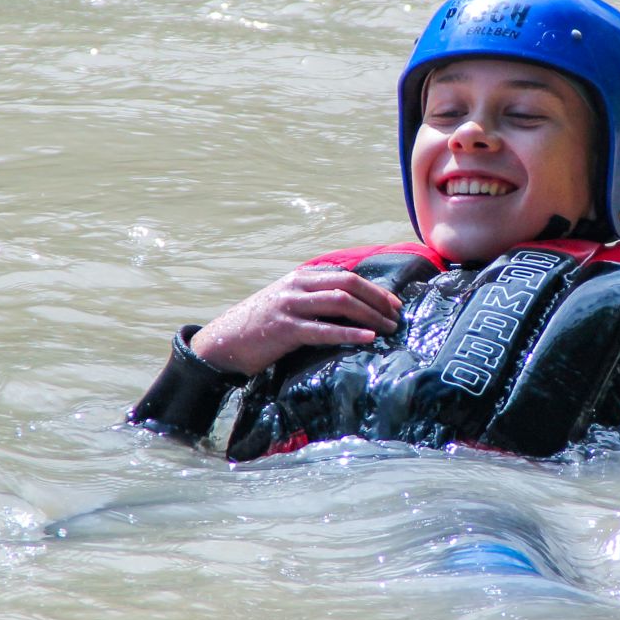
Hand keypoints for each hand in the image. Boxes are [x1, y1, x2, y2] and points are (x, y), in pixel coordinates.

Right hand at [189, 264, 402, 376]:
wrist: (223, 343)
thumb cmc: (260, 327)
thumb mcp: (288, 304)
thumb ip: (314, 300)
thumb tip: (352, 309)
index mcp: (301, 278)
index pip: (347, 276)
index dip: (375, 289)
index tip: (394, 304)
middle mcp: (297, 286)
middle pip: (348, 284)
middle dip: (377, 300)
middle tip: (396, 317)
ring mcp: (290, 306)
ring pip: (340, 302)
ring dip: (370, 316)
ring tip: (388, 330)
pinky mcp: (285, 329)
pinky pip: (324, 330)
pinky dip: (349, 334)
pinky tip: (368, 338)